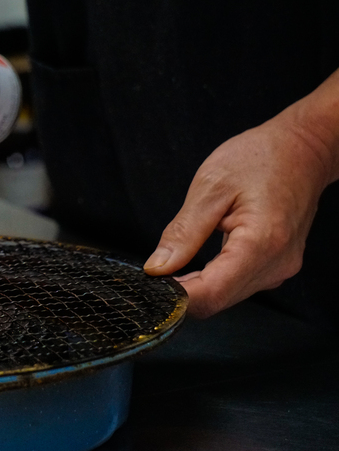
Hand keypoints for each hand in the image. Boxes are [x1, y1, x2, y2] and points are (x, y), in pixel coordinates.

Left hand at [143, 96, 336, 317]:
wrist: (302, 149)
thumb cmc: (259, 158)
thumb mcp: (210, 187)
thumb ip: (183, 232)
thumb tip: (157, 267)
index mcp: (261, 244)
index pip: (211, 294)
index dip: (176, 298)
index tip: (150, 287)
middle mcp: (275, 265)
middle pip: (218, 301)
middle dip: (182, 293)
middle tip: (154, 274)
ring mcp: (279, 269)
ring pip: (226, 297)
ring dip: (196, 287)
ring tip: (172, 265)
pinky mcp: (276, 266)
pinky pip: (236, 285)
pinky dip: (211, 279)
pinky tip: (194, 264)